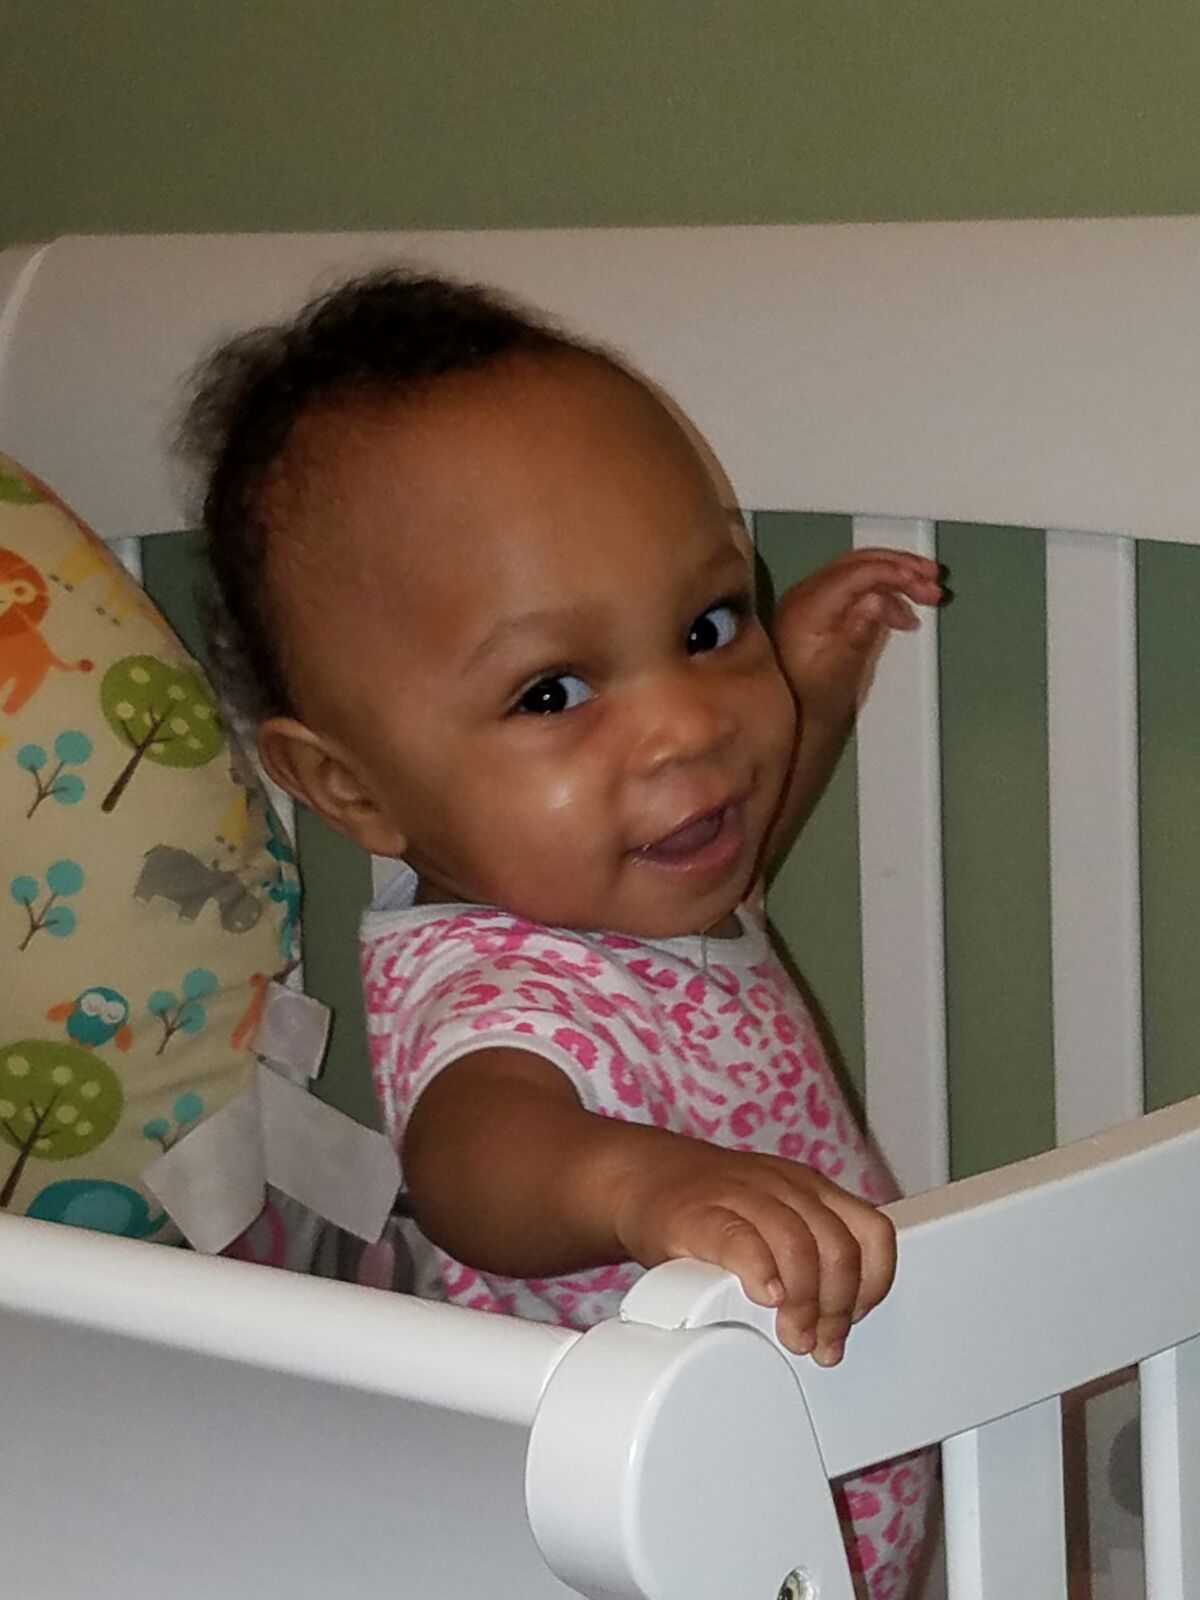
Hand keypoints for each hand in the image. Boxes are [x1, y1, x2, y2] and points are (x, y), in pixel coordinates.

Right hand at [612, 1137, 895, 1363]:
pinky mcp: (699, 1213)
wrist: (640, 1179)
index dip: (873, 1282)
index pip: (871, 1231)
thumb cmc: (710, 1208)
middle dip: (836, 1306)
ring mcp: (742, 1194)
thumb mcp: (775, 1217)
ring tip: (793, 1335)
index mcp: (809, 1189)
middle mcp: (784, 1187)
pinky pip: (742, 1239)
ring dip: (804, 1302)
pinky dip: (761, 1272)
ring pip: (799, 1243)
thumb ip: (810, 1256)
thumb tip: (838, 1324)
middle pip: (837, 1245)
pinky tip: (763, 1296)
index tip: (855, 1318)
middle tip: (820, 1343)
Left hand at [773, 548, 942, 730]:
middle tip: (932, 579)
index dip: (892, 572)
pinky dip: (882, 591)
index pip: (853, 574)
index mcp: (806, 609)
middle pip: (857, 563)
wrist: (797, 717)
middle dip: (898, 567)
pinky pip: (854, 585)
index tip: (922, 582)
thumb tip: (877, 600)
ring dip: (894, 576)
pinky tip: (903, 610)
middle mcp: (804, 596)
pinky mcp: (820, 607)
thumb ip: (858, 634)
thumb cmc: (817, 700)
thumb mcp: (841, 672)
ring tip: (927, 593)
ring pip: (858, 570)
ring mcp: (810, 599)